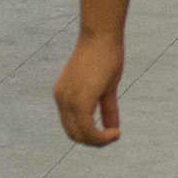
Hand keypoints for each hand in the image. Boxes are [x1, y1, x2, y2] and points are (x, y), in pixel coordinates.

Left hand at [54, 30, 123, 145]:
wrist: (102, 35)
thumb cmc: (105, 55)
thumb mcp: (107, 87)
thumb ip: (107, 109)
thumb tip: (113, 128)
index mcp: (64, 95)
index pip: (72, 125)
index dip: (90, 134)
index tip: (110, 132)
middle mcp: (62, 99)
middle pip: (74, 133)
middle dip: (94, 141)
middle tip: (113, 137)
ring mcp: (68, 100)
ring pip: (80, 134)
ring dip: (98, 141)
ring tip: (115, 135)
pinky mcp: (80, 100)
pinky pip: (88, 128)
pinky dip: (101, 136)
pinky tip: (115, 133)